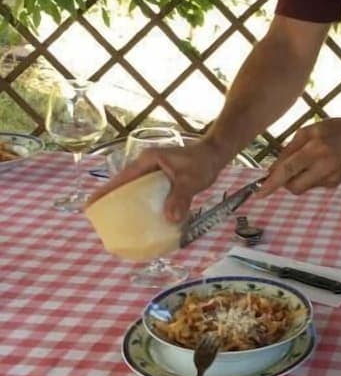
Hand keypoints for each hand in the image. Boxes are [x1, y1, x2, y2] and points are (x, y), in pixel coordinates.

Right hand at [87, 138, 223, 221]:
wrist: (215, 154)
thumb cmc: (202, 162)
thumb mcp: (190, 181)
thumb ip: (180, 198)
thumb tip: (169, 219)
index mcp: (147, 161)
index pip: (121, 178)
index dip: (105, 192)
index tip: (90, 205)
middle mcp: (146, 165)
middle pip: (123, 184)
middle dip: (111, 199)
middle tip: (99, 219)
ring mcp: (153, 171)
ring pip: (134, 189)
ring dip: (126, 202)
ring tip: (116, 222)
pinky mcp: (161, 178)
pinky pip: (147, 192)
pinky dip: (142, 203)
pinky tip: (142, 217)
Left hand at [256, 118, 340, 197]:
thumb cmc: (331, 130)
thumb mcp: (307, 131)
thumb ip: (288, 150)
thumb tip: (272, 170)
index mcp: (315, 149)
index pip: (288, 170)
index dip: (272, 183)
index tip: (259, 194)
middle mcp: (324, 166)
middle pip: (294, 187)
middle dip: (285, 182)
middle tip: (286, 169)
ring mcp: (330, 178)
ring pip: (302, 188)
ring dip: (298, 178)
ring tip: (310, 161)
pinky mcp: (334, 184)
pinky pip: (313, 185)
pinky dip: (310, 177)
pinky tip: (320, 164)